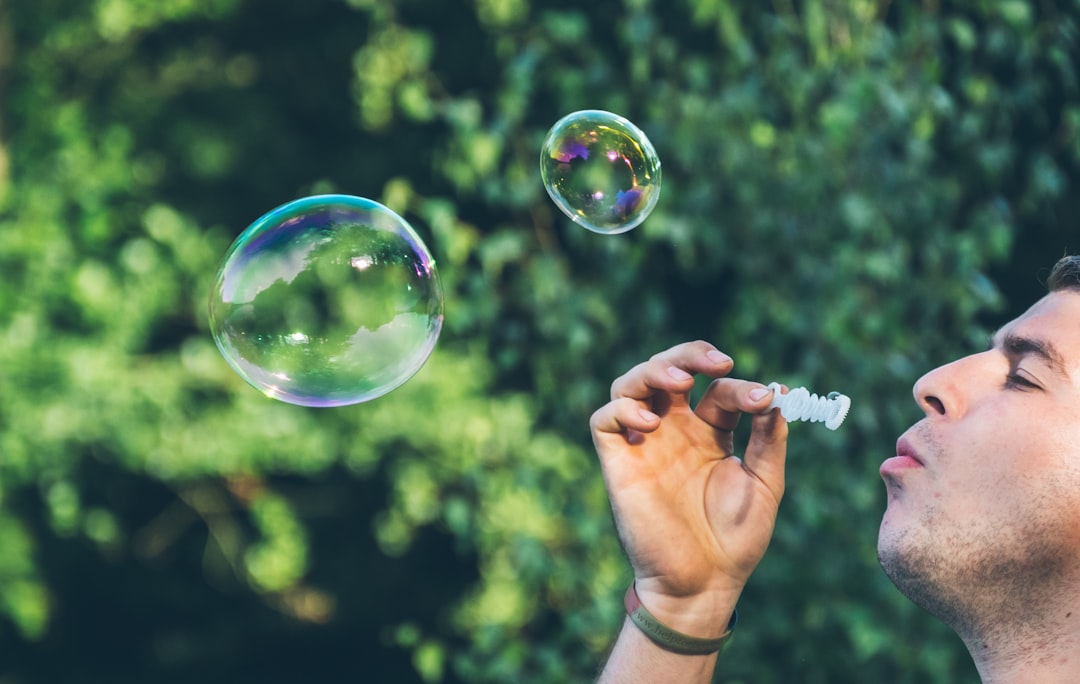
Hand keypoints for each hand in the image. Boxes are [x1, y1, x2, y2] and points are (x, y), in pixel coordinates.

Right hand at [590, 341, 787, 634]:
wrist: (704, 583)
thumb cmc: (736, 539)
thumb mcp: (765, 484)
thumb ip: (769, 440)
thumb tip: (778, 396)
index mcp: (709, 433)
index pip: (718, 390)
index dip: (740, 386)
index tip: (766, 399)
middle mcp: (673, 430)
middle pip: (669, 370)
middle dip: (690, 355)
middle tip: (718, 362)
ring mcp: (644, 443)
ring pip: (632, 383)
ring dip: (654, 369)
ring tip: (680, 378)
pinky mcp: (619, 462)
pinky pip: (604, 419)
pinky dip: (622, 408)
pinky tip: (650, 420)